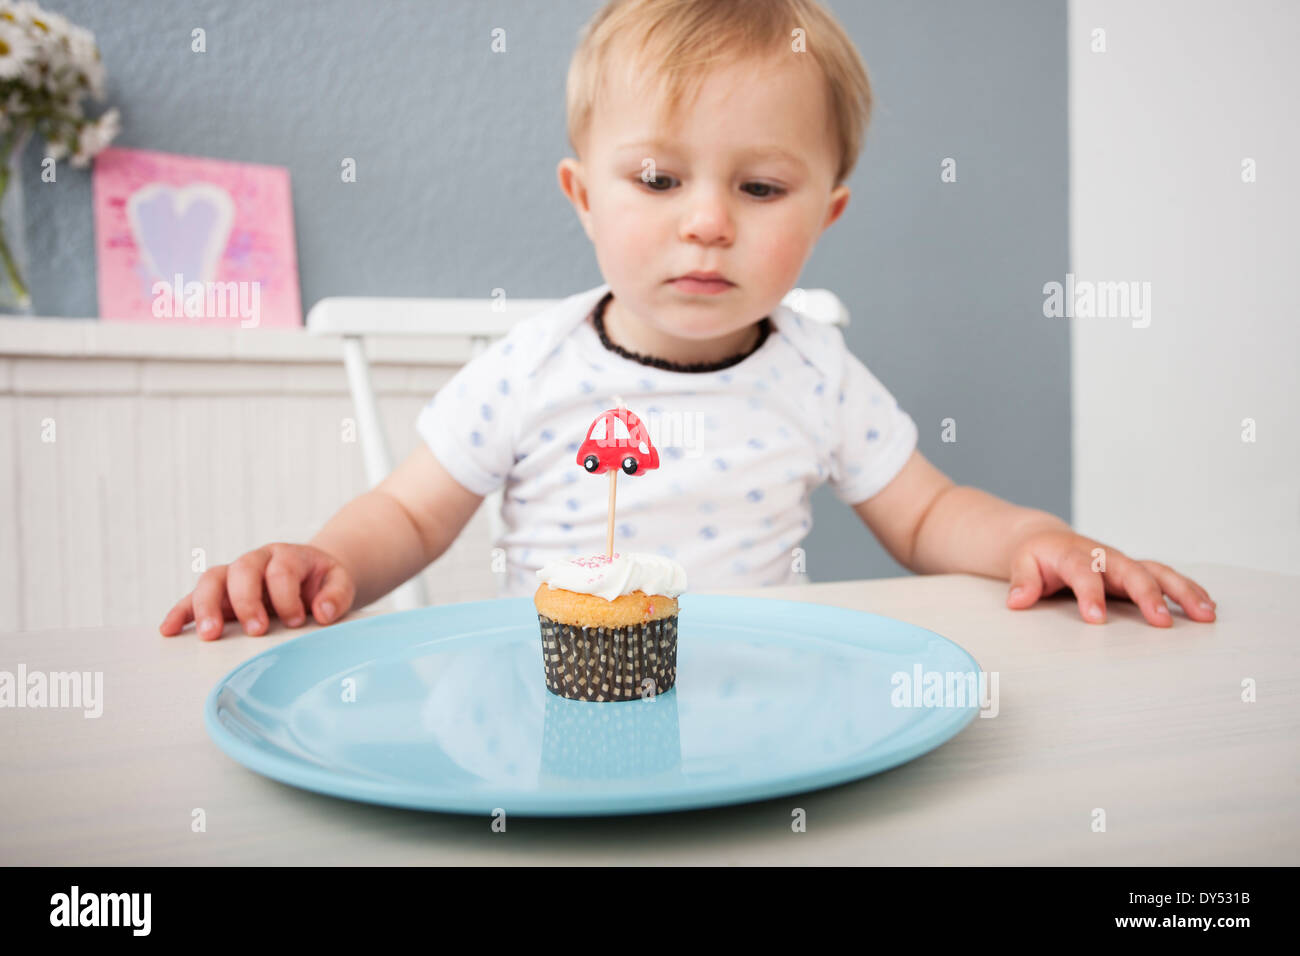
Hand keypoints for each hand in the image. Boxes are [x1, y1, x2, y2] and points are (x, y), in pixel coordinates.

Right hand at [158, 542, 356, 639]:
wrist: (310, 575)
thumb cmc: (322, 583)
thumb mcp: (339, 583)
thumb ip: (336, 596)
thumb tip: (322, 614)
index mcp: (288, 556)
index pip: (281, 571)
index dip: (286, 596)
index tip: (295, 621)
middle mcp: (257, 561)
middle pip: (242, 570)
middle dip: (247, 601)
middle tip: (256, 630)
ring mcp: (233, 576)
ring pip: (212, 580)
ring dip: (208, 606)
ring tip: (210, 635)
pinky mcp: (218, 593)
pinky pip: (192, 598)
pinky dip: (180, 612)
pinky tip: (169, 630)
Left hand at [1005, 530, 1216, 626]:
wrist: (1046, 539)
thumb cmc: (1035, 555)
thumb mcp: (1021, 564)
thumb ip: (1022, 581)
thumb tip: (1017, 600)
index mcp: (1073, 554)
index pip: (1083, 572)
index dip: (1090, 594)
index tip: (1096, 619)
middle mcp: (1104, 557)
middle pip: (1130, 571)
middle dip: (1148, 595)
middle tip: (1162, 622)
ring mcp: (1122, 564)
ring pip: (1157, 572)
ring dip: (1183, 592)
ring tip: (1205, 615)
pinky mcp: (1134, 572)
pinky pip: (1165, 578)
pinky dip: (1187, 591)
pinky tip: (1206, 607)